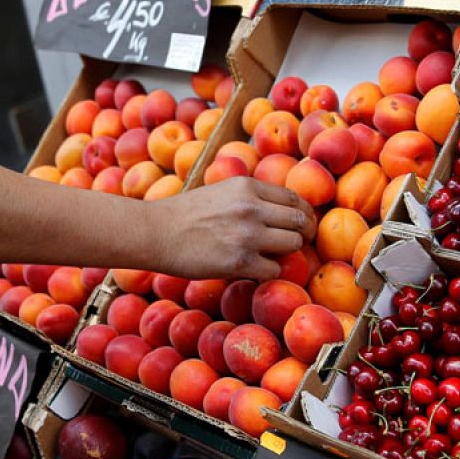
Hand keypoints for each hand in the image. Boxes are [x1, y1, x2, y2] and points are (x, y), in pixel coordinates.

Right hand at [150, 177, 315, 280]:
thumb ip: (247, 197)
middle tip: (301, 243)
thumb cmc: (182, 214)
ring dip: (287, 254)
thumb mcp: (219, 191)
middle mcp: (251, 207)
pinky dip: (269, 272)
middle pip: (299, 221)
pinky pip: (274, 270)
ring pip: (292, 245)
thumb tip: (276, 210)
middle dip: (304, 233)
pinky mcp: (239, 262)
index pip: (293, 197)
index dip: (304, 212)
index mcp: (247, 186)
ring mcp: (247, 235)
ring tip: (274, 256)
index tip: (303, 222)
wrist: (154, 232)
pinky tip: (256, 269)